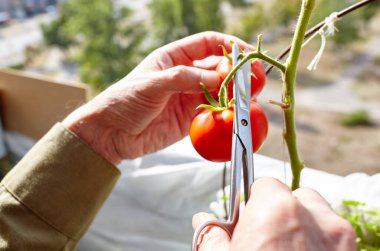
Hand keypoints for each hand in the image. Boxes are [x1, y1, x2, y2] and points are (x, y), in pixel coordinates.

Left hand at [63, 31, 251, 164]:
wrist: (111, 134)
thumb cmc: (123, 101)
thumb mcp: (151, 85)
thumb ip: (183, 79)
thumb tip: (217, 77)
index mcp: (174, 58)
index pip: (208, 43)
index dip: (229, 45)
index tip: (246, 53)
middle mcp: (185, 75)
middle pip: (219, 67)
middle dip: (238, 71)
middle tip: (253, 81)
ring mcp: (189, 96)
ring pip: (220, 90)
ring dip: (234, 94)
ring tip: (247, 99)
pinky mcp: (190, 118)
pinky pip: (213, 112)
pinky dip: (225, 113)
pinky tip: (233, 115)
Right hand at [192, 178, 355, 250]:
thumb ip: (212, 235)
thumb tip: (203, 220)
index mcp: (278, 211)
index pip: (264, 184)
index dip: (251, 201)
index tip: (245, 218)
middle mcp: (316, 218)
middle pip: (296, 197)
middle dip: (279, 212)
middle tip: (263, 239)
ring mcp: (340, 240)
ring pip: (319, 216)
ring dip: (302, 226)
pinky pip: (333, 239)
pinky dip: (318, 244)